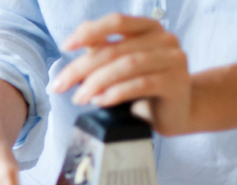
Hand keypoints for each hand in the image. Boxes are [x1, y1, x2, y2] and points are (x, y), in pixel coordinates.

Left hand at [51, 13, 190, 135]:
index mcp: (148, 28)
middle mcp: (164, 39)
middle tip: (60, 85)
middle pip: (115, 49)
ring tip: (79, 98)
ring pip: (127, 65)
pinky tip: (101, 101)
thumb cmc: (142, 87)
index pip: (117, 21)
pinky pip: (140, 85)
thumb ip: (101, 49)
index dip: (90, 31)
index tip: (65, 46)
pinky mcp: (176, 83)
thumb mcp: (118, 65)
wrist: (174, 112)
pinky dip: (115, 93)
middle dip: (81, 68)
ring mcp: (174, 60)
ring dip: (96, 83)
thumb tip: (74, 41)